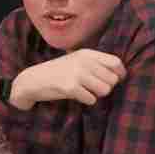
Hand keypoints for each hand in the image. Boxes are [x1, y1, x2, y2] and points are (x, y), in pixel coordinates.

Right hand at [10, 50, 125, 108]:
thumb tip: (120, 75)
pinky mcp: (70, 87)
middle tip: (94, 88)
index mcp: (87, 53)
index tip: (116, 80)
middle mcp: (84, 61)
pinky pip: (92, 99)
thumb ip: (96, 64)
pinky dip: (87, 100)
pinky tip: (77, 95)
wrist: (34, 79)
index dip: (120, 74)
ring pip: (105, 90)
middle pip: (112, 79)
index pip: (116, 62)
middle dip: (107, 87)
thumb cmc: (59, 71)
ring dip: (97, 94)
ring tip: (86, 91)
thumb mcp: (77, 60)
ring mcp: (77, 73)